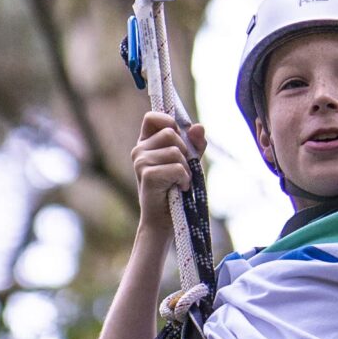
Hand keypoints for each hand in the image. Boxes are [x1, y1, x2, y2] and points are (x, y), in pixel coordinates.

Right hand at [130, 111, 205, 230]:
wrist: (166, 221)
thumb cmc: (176, 190)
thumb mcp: (189, 161)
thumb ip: (195, 143)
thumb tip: (198, 127)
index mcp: (146, 143)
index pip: (153, 117)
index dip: (169, 122)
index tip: (179, 137)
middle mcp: (139, 150)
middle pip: (171, 133)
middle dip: (185, 152)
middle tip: (181, 170)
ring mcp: (140, 162)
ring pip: (176, 151)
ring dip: (186, 169)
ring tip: (179, 182)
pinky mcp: (147, 175)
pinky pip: (177, 167)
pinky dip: (184, 179)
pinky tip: (178, 189)